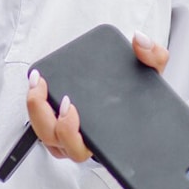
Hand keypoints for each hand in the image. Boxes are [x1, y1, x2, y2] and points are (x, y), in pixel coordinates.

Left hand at [26, 31, 169, 162]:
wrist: (133, 96)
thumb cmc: (140, 95)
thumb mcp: (151, 75)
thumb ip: (153, 56)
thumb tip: (139, 39)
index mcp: (108, 138)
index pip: (88, 149)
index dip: (73, 134)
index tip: (71, 108)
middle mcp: (86, 142)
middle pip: (61, 145)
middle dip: (52, 121)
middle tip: (56, 93)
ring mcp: (70, 138)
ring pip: (47, 137)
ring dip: (37, 112)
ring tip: (39, 82)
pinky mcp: (57, 125)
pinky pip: (41, 125)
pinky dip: (35, 107)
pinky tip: (37, 83)